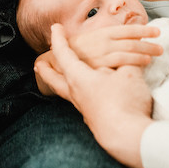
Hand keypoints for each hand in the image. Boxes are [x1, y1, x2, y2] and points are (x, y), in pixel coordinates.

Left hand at [35, 24, 153, 167]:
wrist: (129, 138)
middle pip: (55, 79)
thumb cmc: (125, 102)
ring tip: (64, 78)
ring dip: (63, 82)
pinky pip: (81, 103)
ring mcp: (84, 110)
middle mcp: (76, 94)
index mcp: (79, 78)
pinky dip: (79, 94)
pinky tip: (88, 96)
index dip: (59, 39)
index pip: (64, 54)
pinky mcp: (95, 120)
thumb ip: (127, 61)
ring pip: (67, 93)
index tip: (56, 28)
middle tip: (38, 64)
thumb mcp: (129, 74)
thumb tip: (129, 54)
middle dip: (47, 70)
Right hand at [66, 23, 162, 69]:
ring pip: (128, 52)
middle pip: (131, 41)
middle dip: (148, 43)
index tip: (157, 32)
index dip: (144, 30)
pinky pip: (121, 63)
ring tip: (156, 55)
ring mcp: (101, 54)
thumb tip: (130, 34)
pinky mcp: (99, 67)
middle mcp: (103, 42)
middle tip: (161, 47)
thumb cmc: (80, 51)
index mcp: (103, 32)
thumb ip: (111, 37)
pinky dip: (134, 62)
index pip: (127, 29)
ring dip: (144, 52)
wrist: (58, 61)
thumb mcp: (94, 39)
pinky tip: (144, 64)